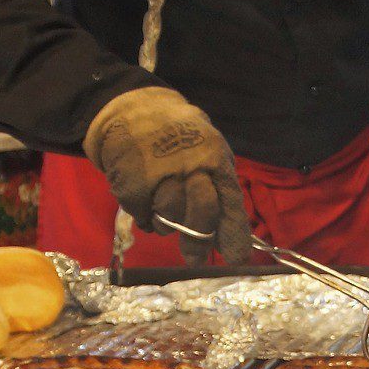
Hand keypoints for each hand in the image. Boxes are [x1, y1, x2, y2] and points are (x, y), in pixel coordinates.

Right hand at [84, 87, 251, 264]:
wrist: (133, 109)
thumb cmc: (179, 137)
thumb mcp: (207, 152)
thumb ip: (218, 189)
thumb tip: (225, 238)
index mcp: (214, 158)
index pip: (230, 202)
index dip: (234, 234)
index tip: (236, 259)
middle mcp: (190, 166)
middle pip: (202, 214)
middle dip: (200, 240)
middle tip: (195, 258)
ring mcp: (160, 174)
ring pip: (170, 220)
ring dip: (168, 225)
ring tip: (163, 209)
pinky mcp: (132, 182)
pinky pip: (143, 217)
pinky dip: (144, 217)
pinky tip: (145, 201)